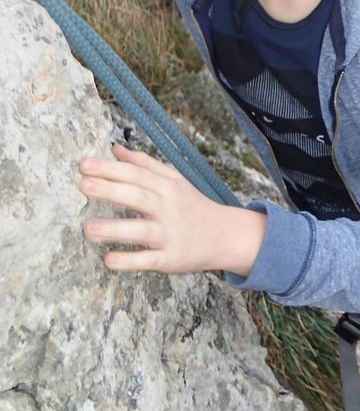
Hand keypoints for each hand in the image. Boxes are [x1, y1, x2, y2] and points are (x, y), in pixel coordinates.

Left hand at [78, 143, 265, 274]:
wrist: (225, 235)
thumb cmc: (192, 205)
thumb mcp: (174, 180)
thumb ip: (144, 165)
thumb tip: (115, 149)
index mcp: (168, 187)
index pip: (137, 174)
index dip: (111, 169)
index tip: (84, 166)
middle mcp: (169, 209)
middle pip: (139, 197)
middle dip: (111, 190)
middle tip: (83, 185)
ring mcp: (170, 235)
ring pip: (141, 231)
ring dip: (115, 229)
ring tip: (88, 228)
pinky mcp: (171, 259)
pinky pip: (149, 260)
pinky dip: (130, 261)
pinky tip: (109, 260)